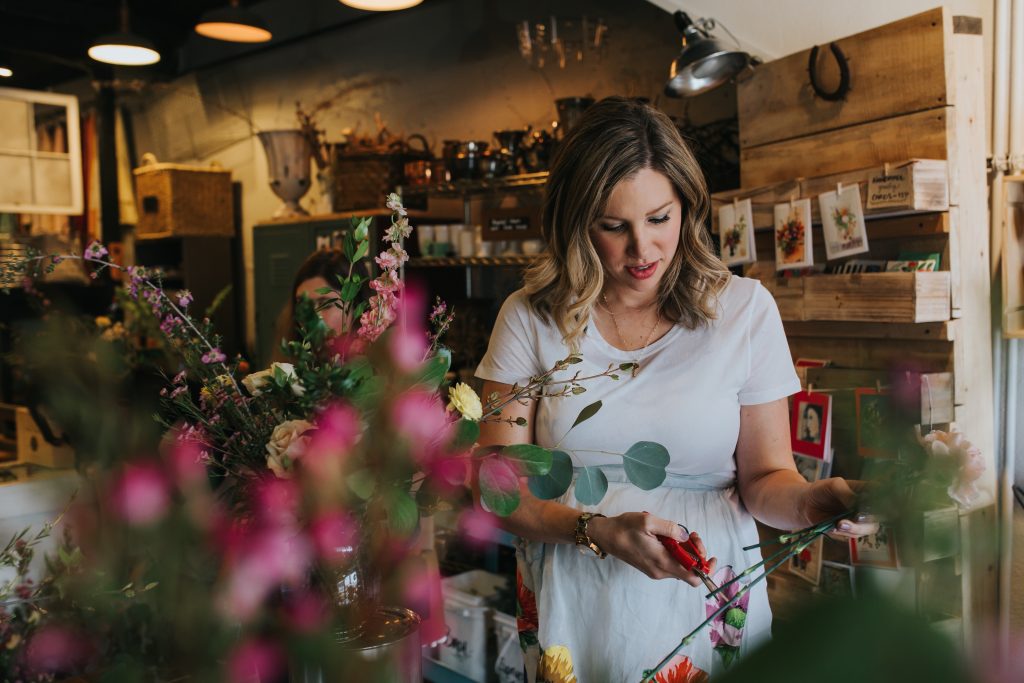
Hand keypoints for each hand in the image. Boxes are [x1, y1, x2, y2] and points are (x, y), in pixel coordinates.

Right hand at [588, 512, 716, 585]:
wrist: (605, 535)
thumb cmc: (624, 528)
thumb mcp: (648, 522)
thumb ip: (671, 529)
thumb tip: (685, 537)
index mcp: (662, 562)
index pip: (694, 577)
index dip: (706, 568)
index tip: (707, 552)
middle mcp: (661, 571)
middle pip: (689, 571)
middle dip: (696, 553)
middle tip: (691, 535)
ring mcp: (655, 570)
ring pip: (680, 566)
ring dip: (686, 552)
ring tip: (681, 533)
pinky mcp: (651, 567)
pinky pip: (671, 563)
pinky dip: (676, 553)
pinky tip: (670, 538)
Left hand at [798, 478, 877, 539]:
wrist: (805, 505)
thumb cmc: (821, 491)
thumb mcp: (834, 486)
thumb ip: (846, 493)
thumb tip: (856, 503)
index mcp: (866, 491)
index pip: (882, 495)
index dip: (884, 500)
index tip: (875, 504)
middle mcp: (867, 507)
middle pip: (879, 515)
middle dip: (869, 518)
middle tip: (858, 517)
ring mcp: (860, 520)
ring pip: (868, 528)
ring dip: (856, 528)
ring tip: (840, 524)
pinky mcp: (851, 531)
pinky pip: (854, 535)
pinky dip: (846, 532)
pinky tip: (835, 527)